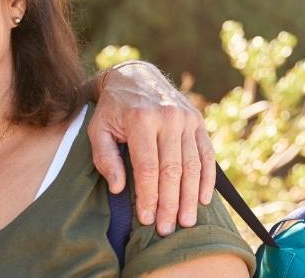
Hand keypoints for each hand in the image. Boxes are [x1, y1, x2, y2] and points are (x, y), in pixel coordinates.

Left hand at [86, 61, 215, 235]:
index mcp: (141, 120)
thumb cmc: (112, 108)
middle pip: (172, 170)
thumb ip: (105, 158)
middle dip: (170, 204)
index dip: (148, 197)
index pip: (148, 168)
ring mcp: (186, 118)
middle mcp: (168, 117)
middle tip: (167, 229)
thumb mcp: (98, 128)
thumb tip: (119, 188)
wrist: (135, 75)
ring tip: (187, 222)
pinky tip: (203, 199)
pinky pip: (206, 154)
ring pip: (192, 165)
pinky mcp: (198, 120)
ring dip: (190, 197)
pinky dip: (206, 178)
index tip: (146, 219)